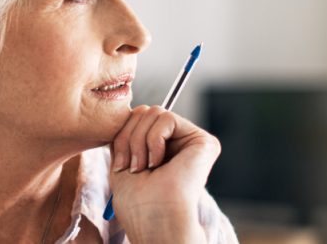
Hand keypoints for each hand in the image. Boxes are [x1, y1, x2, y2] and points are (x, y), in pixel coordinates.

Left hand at [108, 105, 221, 242]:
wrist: (154, 217)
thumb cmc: (137, 199)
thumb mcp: (123, 158)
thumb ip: (128, 132)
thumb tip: (134, 110)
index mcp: (162, 149)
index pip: (136, 119)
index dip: (122, 136)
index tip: (122, 166)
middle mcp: (180, 144)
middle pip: (144, 111)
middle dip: (129, 138)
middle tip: (133, 167)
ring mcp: (193, 143)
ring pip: (154, 112)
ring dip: (139, 141)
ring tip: (145, 167)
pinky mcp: (205, 142)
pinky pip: (167, 117)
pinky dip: (153, 140)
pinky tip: (159, 163)